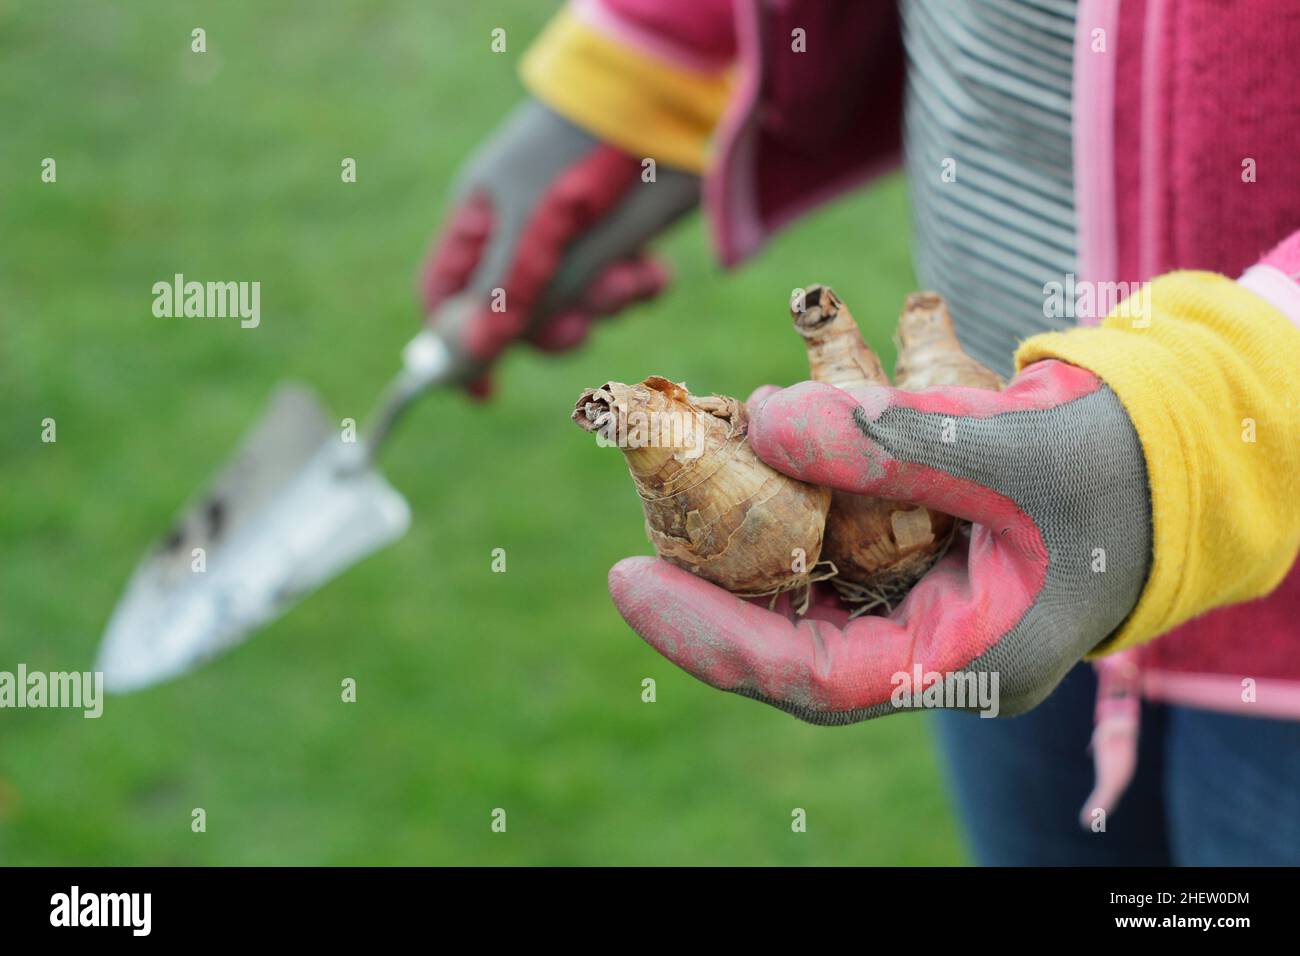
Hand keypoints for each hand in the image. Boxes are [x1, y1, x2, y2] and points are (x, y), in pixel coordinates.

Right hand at [420, 100, 698, 395]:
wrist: (668, 101)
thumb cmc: (581, 164)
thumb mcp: (533, 239)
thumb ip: (500, 302)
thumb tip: (465, 361)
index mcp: (484, 219)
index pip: (449, 294)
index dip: (461, 343)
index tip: (486, 393)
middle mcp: (525, 226)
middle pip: (521, 311)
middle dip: (554, 325)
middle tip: (581, 327)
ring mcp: (576, 228)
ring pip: (578, 300)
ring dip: (604, 303)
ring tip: (629, 278)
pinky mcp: (627, 227)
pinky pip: (622, 280)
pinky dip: (637, 285)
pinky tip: (652, 272)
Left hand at [608, 360, 1151, 720]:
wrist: (1171, 451)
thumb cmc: (1109, 463)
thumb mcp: (1005, 450)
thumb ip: (885, 443)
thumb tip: (760, 421)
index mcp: (965, 660)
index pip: (815, 677)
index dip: (714, 637)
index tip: (629, 582)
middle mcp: (934, 650)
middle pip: (797, 642)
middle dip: (714, 593)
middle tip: (636, 540)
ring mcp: (927, 610)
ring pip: (811, 597)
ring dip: (745, 549)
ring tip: (678, 499)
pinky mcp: (921, 565)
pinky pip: (837, 554)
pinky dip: (790, 514)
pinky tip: (752, 468)